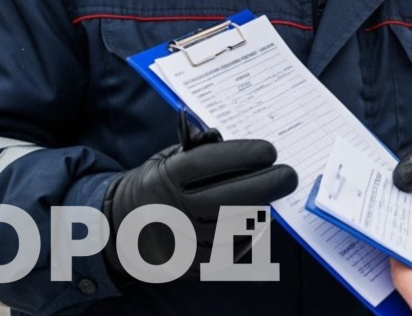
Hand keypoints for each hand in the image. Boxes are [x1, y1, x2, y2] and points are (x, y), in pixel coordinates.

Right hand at [103, 131, 297, 282]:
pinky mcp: (192, 265)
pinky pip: (232, 250)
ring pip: (236, 225)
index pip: (210, 163)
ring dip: (259, 209)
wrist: (122, 229)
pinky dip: (249, 235)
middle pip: (231, 198)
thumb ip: (199, 150)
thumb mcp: (167, 159)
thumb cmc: (157, 185)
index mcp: (165, 179)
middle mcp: (172, 211)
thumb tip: (234, 144)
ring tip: (265, 196)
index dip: (244, 155)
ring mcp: (182, 242)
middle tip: (289, 175)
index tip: (269, 150)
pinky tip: (255, 221)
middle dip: (267, 184)